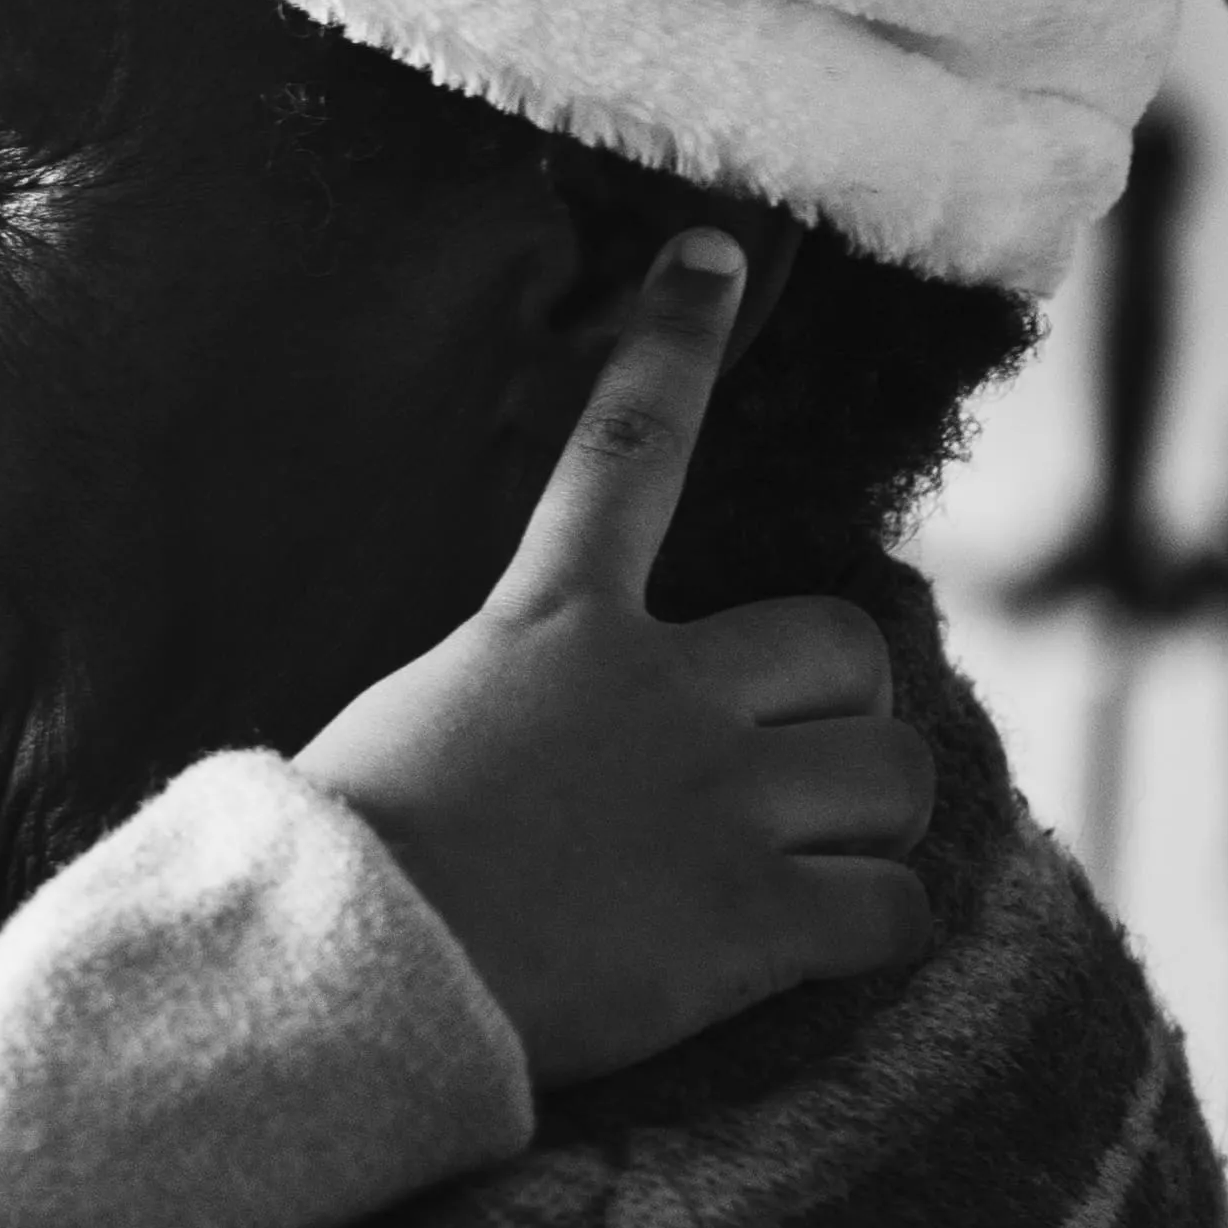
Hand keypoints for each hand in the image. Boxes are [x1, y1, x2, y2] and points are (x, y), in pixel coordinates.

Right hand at [297, 233, 940, 1088]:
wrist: (344, 973)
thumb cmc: (330, 861)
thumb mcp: (401, 731)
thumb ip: (490, 703)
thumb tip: (503, 733)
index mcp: (552, 630)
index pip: (627, 451)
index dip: (671, 345)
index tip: (707, 253)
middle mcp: (661, 696)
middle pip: (845, 648)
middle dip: (843, 706)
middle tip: (800, 762)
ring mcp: (721, 808)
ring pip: (896, 777)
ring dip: (871, 822)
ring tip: (819, 865)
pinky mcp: (757, 923)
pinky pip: (893, 907)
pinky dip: (873, 927)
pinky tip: (822, 947)